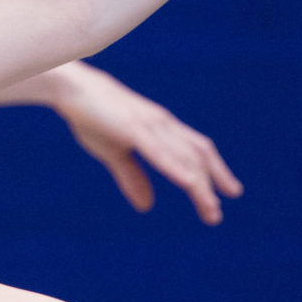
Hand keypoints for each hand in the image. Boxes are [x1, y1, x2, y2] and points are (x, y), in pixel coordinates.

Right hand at [49, 64, 241, 221]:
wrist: (71, 87)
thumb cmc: (92, 116)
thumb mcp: (113, 153)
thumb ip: (132, 177)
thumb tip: (148, 207)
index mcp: (160, 127)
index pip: (196, 149)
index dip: (215, 170)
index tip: (230, 192)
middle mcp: (162, 124)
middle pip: (197, 154)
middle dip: (212, 183)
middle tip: (216, 214)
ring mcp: (149, 125)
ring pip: (183, 156)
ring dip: (199, 184)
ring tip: (210, 208)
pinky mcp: (132, 128)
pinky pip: (159, 150)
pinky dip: (176, 167)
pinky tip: (188, 183)